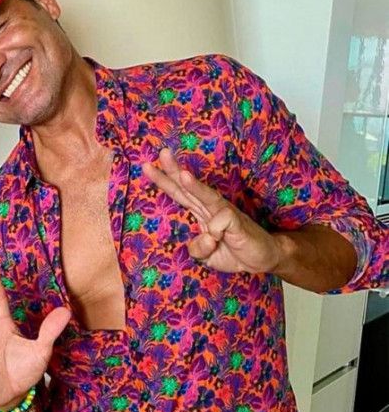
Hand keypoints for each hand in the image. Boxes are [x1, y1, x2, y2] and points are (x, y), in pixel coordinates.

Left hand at [142, 148, 284, 273]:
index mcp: (199, 212)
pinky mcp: (237, 221)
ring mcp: (224, 213)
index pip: (178, 193)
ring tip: (184, 175)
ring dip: (195, 186)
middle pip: (188, 187)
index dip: (163, 180)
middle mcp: (209, 208)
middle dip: (174, 171)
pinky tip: (219, 240)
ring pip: (207, 197)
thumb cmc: (233, 252)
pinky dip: (215, 234)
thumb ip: (198, 249)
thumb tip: (207, 237)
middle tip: (162, 153)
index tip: (147, 166)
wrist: (264, 258)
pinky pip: (221, 224)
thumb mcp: (207, 256)